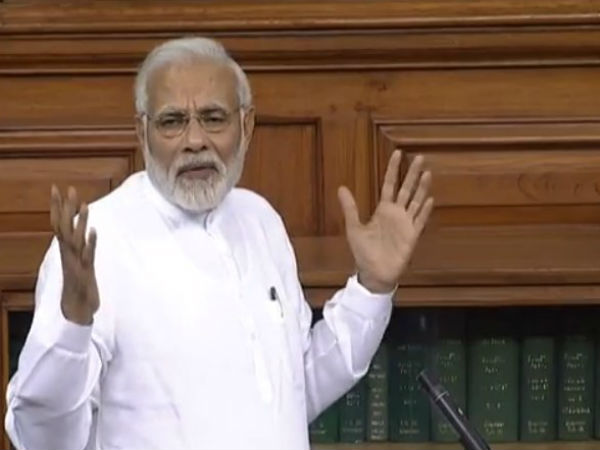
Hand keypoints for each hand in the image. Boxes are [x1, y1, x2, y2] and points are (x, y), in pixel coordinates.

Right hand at [50, 185, 98, 324]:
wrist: (77, 309)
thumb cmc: (78, 284)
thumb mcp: (79, 260)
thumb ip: (79, 245)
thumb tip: (80, 229)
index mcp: (66, 250)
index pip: (59, 223)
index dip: (58, 206)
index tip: (57, 188)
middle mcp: (69, 254)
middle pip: (65, 227)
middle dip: (66, 208)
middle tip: (69, 188)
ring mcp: (77, 262)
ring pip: (76, 239)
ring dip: (80, 222)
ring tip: (85, 205)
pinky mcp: (86, 272)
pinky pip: (88, 256)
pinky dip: (90, 244)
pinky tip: (94, 231)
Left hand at [338, 150, 432, 292]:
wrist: (374, 273)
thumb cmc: (364, 252)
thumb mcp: (354, 227)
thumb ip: (350, 208)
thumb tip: (341, 187)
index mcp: (383, 210)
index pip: (389, 184)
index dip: (393, 169)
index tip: (398, 153)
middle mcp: (396, 214)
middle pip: (406, 189)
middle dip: (412, 173)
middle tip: (420, 156)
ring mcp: (405, 224)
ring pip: (416, 201)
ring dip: (421, 187)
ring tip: (427, 172)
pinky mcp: (412, 235)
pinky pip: (419, 220)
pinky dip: (424, 210)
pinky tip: (430, 198)